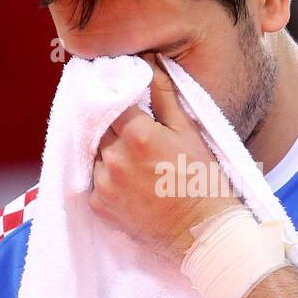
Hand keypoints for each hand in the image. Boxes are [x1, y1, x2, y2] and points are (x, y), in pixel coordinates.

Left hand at [90, 56, 236, 259]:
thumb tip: (150, 62)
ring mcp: (103, 184)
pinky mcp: (99, 206)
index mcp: (136, 134)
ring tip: (135, 162)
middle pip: (101, 128)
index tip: (126, 101)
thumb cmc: (202, 180)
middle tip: (135, 135)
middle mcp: (113, 158)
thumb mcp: (189, 131)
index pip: (112, 101)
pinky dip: (106, 178)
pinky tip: (130, 183)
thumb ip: (164, 95)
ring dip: (108, 153)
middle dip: (114, 127)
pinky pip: (94, 181)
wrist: (203, 234)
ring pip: (95, 154)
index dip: (118, 98)